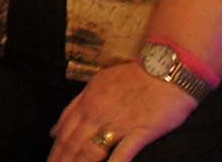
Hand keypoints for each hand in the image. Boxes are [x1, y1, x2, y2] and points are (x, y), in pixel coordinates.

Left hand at [46, 62, 196, 161]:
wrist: (167, 68)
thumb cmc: (134, 75)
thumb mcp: (98, 83)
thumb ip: (75, 106)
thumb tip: (54, 129)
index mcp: (87, 101)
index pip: (63, 132)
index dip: (55, 151)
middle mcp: (98, 113)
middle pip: (72, 144)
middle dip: (61, 161)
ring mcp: (118, 123)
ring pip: (90, 151)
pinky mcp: (140, 131)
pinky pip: (122, 153)